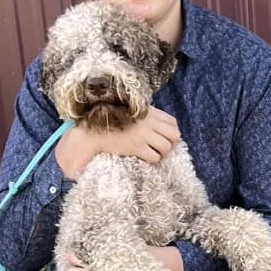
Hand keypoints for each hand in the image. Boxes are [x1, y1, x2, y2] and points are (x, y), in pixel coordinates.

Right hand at [56, 107, 180, 178]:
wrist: (95, 131)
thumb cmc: (112, 121)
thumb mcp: (132, 111)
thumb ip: (147, 116)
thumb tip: (160, 126)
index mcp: (149, 112)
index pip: (173, 122)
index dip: (172, 132)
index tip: (166, 137)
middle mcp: (148, 123)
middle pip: (175, 135)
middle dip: (172, 143)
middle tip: (163, 148)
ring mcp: (143, 135)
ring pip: (166, 147)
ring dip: (163, 153)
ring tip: (155, 153)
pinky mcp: (136, 147)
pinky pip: (154, 157)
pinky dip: (153, 159)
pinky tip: (146, 157)